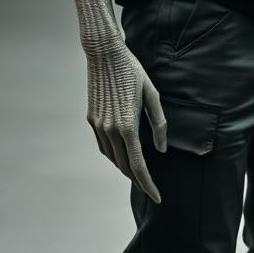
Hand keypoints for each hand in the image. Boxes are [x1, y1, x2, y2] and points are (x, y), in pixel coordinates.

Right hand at [85, 40, 166, 202]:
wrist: (104, 56)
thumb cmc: (133, 71)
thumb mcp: (152, 94)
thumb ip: (159, 123)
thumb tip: (161, 149)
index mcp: (128, 125)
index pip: (138, 165)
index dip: (148, 184)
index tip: (157, 196)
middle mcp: (110, 130)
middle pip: (124, 166)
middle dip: (138, 179)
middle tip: (152, 188)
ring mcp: (98, 126)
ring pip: (112, 158)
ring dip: (125, 168)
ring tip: (139, 173)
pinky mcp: (91, 120)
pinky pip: (103, 146)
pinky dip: (114, 154)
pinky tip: (123, 154)